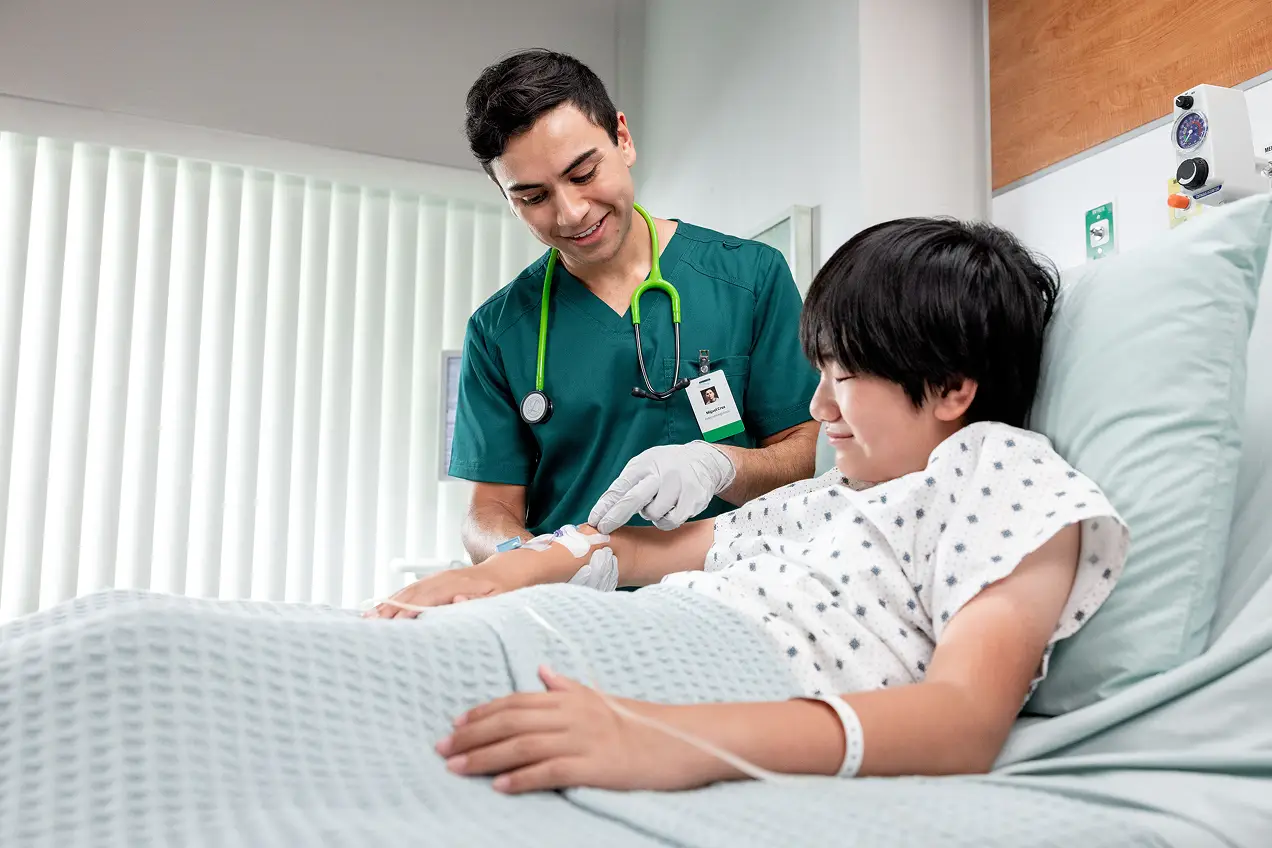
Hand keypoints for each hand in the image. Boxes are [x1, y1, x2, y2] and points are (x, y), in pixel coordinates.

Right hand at [363, 560, 521, 618]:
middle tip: (370, 627)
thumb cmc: (505, 589)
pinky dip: (395, 599)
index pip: (426, 599)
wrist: (509, 569)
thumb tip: (456, 602)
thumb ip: (479, 602)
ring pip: (408, 592)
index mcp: (458, 584)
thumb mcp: (500, 598)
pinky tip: (383, 608)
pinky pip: (411, 590)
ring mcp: (438, 578)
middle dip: (390, 610)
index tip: (392, 626)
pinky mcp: (436, 582)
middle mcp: (444, 578)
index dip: (408, 612)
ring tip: (368, 619)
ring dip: (388, 604)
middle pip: (411, 595)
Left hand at [435, 666, 717, 792]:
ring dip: (485, 757)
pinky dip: (523, 778)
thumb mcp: (600, 698)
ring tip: (458, 768)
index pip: (515, 701)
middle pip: (510, 721)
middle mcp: (571, 714)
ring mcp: (581, 740)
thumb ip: (567, 686)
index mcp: (569, 697)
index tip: (455, 724)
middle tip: (442, 748)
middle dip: (472, 735)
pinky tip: (500, 786)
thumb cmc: (637, 722)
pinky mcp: (593, 766)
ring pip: (522, 745)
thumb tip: (541, 671)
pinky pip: (551, 771)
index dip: (482, 712)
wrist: (677, 741)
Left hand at [589, 441, 736, 532]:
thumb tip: (604, 510)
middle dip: (616, 517)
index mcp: (645, 464)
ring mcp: (678, 486)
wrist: (704, 461)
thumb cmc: (667, 466)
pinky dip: (666, 520)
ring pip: (653, 514)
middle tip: (604, 528)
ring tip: (657, 503)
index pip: (621, 486)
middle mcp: (661, 473)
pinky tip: (670, 509)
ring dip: (650, 514)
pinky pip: (671, 521)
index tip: (594, 520)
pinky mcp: (693, 499)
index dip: (605, 505)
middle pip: (634, 500)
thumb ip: (627, 483)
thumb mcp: (646, 465)